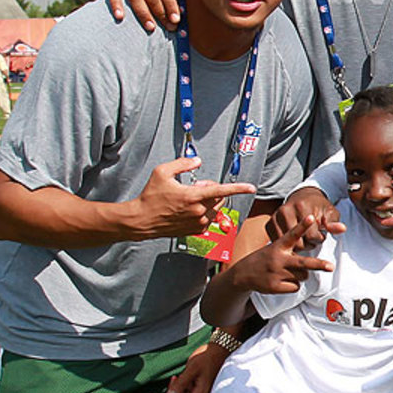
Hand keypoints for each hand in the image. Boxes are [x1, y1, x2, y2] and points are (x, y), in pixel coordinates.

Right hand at [127, 158, 255, 238]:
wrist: (141, 221)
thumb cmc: (150, 196)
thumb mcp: (162, 172)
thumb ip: (182, 164)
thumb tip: (197, 162)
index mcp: (193, 197)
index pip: (221, 190)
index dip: (239, 188)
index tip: (252, 187)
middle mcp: (198, 211)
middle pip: (219, 197)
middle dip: (212, 189)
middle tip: (195, 187)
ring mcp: (198, 223)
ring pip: (215, 208)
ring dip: (209, 201)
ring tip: (190, 199)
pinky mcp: (195, 231)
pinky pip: (209, 219)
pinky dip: (205, 212)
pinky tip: (189, 210)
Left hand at [157, 343, 226, 392]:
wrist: (219, 350)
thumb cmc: (207, 358)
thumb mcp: (192, 368)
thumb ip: (181, 383)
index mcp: (201, 392)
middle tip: (174, 378)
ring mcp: (202, 391)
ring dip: (179, 388)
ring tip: (180, 375)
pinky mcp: (201, 387)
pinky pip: (188, 391)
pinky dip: (183, 386)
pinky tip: (184, 376)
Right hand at [231, 215, 333, 293]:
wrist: (243, 274)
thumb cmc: (266, 258)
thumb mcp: (275, 247)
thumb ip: (292, 247)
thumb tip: (312, 252)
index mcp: (279, 246)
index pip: (292, 234)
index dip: (302, 225)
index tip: (311, 217)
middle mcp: (278, 259)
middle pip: (303, 263)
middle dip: (318, 265)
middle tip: (331, 266)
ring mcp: (276, 273)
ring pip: (303, 276)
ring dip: (301, 275)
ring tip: (289, 271)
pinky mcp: (274, 287)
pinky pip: (296, 287)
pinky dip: (293, 285)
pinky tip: (282, 280)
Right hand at [266, 187, 345, 248]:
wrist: (302, 197)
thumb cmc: (319, 206)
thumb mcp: (330, 212)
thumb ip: (334, 222)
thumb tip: (342, 229)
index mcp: (302, 207)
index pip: (312, 236)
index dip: (319, 239)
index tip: (321, 234)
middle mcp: (286, 210)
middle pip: (298, 243)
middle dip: (308, 244)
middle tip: (312, 238)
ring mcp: (275, 217)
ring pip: (288, 245)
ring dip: (298, 246)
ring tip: (304, 238)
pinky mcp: (269, 224)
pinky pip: (279, 243)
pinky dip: (288, 245)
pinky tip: (295, 240)